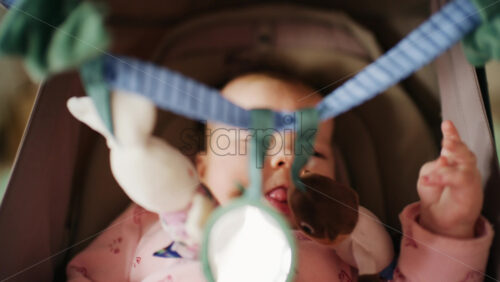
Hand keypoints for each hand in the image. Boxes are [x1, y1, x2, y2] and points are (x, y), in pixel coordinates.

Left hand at [417, 121, 481, 237]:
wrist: (441, 220)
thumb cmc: (435, 196)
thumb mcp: (427, 175)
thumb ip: (433, 166)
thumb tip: (443, 160)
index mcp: (452, 160)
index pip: (453, 144)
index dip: (452, 133)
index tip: (447, 124)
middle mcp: (463, 167)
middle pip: (464, 151)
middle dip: (457, 143)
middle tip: (448, 140)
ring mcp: (469, 178)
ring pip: (467, 162)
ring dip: (456, 159)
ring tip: (442, 157)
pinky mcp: (470, 191)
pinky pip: (459, 180)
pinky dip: (442, 178)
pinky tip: (429, 179)